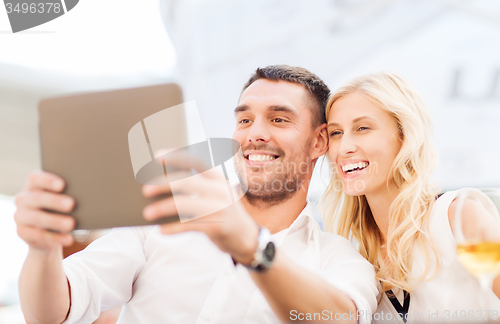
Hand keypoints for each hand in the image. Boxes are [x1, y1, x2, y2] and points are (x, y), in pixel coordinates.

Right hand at [14, 171, 75, 250]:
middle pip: (37, 198)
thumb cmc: (61, 207)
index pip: (35, 178)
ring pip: (37, 218)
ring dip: (55, 221)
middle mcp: (23, 199)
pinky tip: (69, 239)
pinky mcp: (22, 232)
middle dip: (55, 201)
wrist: (48, 231)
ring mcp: (20, 216)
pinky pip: (38, 236)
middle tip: (72, 204)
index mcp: (33, 184)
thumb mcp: (64, 197)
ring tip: (71, 224)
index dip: (47, 180)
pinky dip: (55, 238)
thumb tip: (91, 190)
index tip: (62, 185)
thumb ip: (71, 191)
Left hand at [142, 153, 258, 263]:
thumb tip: (163, 184)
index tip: (157, 156)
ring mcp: (220, 208)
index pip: (196, 162)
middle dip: (163, 184)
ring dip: (162, 208)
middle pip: (187, 182)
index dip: (176, 157)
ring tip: (147, 213)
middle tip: (145, 189)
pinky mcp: (218, 226)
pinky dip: (173, 228)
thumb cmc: (223, 213)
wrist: (246, 238)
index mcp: (218, 179)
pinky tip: (161, 230)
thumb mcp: (216, 195)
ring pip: (185, 204)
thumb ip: (197, 187)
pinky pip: (189, 225)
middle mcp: (220, 190)